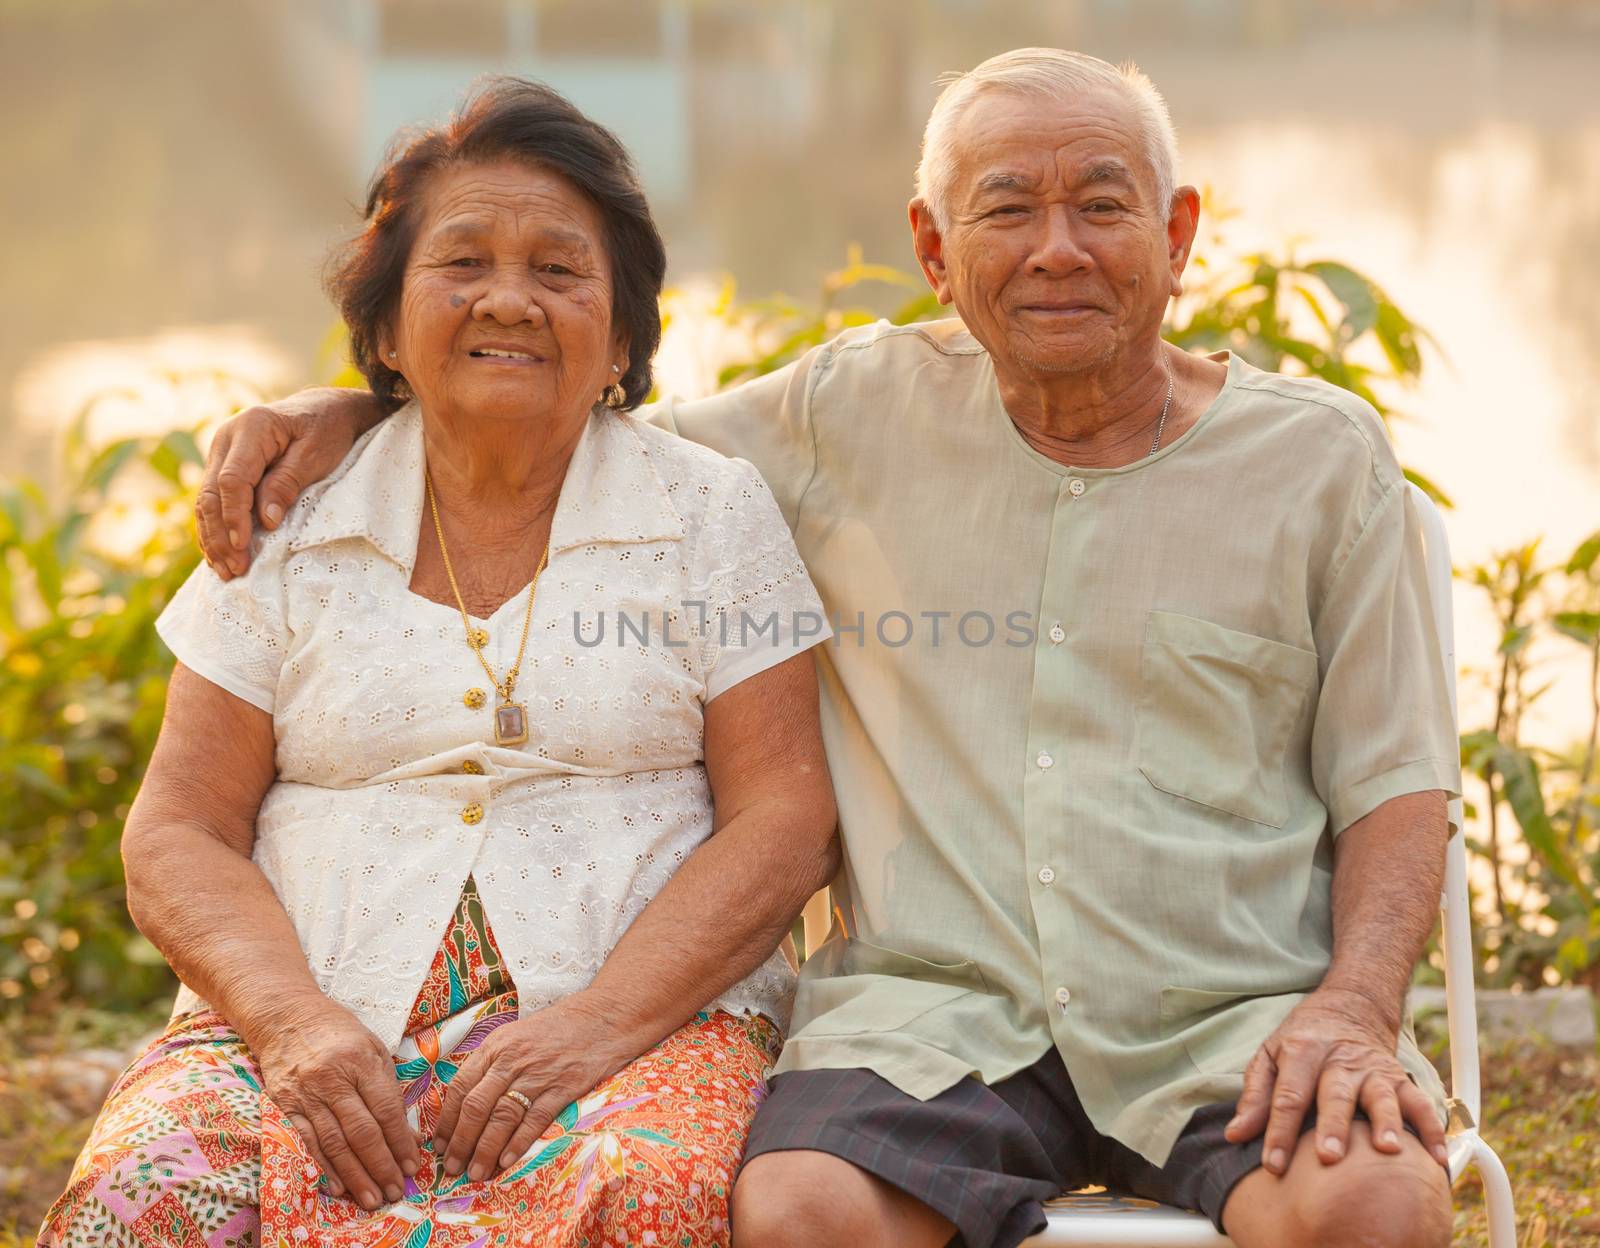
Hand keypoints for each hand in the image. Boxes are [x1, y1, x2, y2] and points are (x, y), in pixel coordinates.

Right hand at [196, 387, 372, 577]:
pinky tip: (220, 556)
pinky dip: (215, 529)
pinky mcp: (223, 467)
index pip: (232, 480)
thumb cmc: (326, 429)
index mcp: (252, 428)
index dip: (235, 516)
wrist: (323, 409)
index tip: (244, 547)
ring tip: (227, 571)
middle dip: (221, 535)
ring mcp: (221, 453)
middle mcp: (227, 439)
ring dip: (213, 538)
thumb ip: (288, 483)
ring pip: (206, 500)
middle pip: (211, 493)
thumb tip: (266, 520)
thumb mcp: (317, 454)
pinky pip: (212, 501)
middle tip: (235, 569)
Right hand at [252, 1002, 421, 1210]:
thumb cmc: (337, 1032)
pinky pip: (306, 1142)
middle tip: (396, 1191)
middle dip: (381, 1166)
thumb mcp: (372, 1047)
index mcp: (360, 1060)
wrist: (285, 1018)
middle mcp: (332, 1079)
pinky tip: (339, 1186)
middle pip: (361, 1131)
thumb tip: (406, 1131)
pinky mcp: (284, 1106)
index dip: (401, 1142)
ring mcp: (305, 1094)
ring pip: (334, 1143)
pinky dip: (324, 1166)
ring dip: (356, 1175)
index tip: (413, 1165)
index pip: (385, 1109)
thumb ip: (388, 1087)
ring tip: (373, 1197)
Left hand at [432, 993, 621, 1182]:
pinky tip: (507, 1160)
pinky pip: (535, 1118)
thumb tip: (464, 1104)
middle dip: (460, 1141)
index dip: (446, 1120)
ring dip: (485, 1148)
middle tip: (452, 1167)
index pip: (460, 1087)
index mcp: (495, 1046)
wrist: (602, 1018)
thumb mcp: (515, 1037)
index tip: (440, 1145)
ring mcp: (538, 1073)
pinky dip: (519, 1142)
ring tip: (476, 1171)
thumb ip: (491, 1065)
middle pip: (476, 1106)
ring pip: (502, 1116)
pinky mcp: (563, 1086)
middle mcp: (512, 1060)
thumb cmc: (555, 1030)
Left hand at [1224, 987, 1447, 1174]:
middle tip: (1328, 1157)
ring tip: (1387, 1149)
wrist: (1349, 1006)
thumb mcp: (1269, 1056)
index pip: (1287, 1096)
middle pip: (1334, 1095)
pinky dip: (1431, 1130)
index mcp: (1301, 1052)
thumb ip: (1255, 1096)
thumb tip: (1235, 1135)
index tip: (1273, 1165)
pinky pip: (1420, 1103)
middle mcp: (1339, 1061)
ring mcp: (1372, 1069)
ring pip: (1381, 1097)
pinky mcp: (1399, 1078)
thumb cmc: (1302, 1040)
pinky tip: (1436, 1158)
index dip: (1278, 1131)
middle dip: (1332, 1126)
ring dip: (1386, 1123)